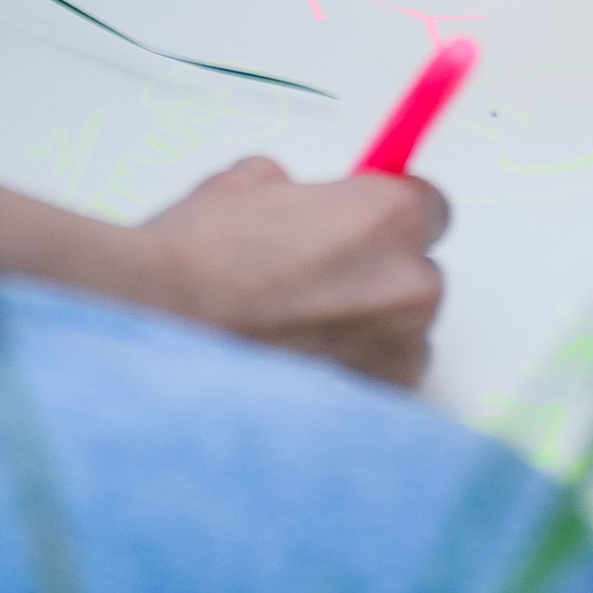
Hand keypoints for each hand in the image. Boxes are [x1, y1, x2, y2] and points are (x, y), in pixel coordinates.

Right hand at [127, 154, 446, 385]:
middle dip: (379, 275)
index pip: (432, 209)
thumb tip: (308, 210)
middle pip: (421, 274)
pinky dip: (350, 379)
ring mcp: (396, 356)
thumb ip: (305, 193)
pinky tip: (298, 370)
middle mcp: (409, 286)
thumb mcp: (250, 182)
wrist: (160, 334)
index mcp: (389, 216)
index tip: (362, 227)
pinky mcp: (373, 410)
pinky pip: (379, 385)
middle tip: (316, 281)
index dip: (390, 217)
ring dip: (368, 332)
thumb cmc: (201, 258)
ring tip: (299, 333)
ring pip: (404, 337)